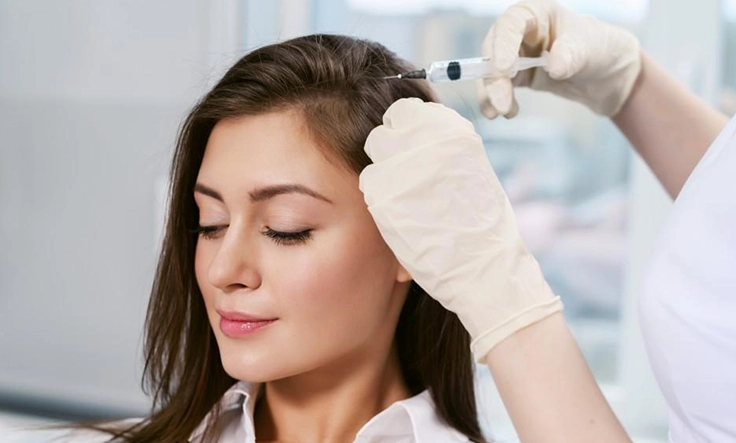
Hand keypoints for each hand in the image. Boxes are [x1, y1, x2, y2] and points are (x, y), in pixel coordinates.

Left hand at [359, 98, 562, 360]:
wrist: (484, 267)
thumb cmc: (482, 227)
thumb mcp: (470, 171)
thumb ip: (441, 150)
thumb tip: (414, 142)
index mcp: (452, 132)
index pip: (407, 111)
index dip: (402, 130)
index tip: (407, 147)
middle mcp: (425, 142)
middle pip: (384, 129)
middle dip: (388, 148)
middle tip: (400, 174)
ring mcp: (402, 167)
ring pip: (372, 153)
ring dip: (381, 171)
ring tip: (401, 196)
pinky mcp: (383, 195)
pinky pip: (367, 182)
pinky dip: (376, 195)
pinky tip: (395, 212)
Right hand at [480, 0, 640, 117]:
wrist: (610, 75)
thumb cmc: (602, 48)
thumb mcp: (591, 48)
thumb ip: (572, 55)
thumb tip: (553, 68)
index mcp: (537, 14)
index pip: (511, 24)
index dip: (502, 45)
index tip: (503, 69)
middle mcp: (521, 32)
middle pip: (493, 50)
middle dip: (494, 77)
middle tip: (501, 102)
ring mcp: (517, 55)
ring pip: (492, 72)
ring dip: (491, 93)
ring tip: (502, 112)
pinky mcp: (518, 77)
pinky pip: (500, 88)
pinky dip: (497, 102)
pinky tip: (508, 113)